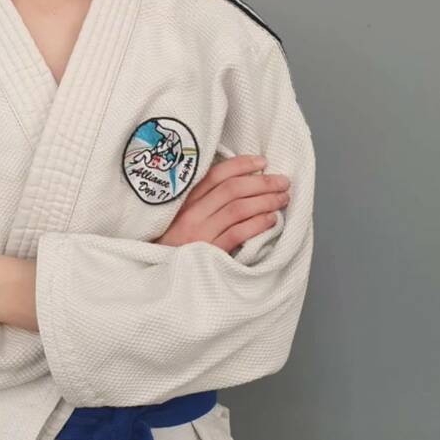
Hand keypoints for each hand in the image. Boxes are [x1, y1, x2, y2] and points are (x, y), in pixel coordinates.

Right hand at [156, 154, 289, 254]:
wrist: (157, 278)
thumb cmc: (174, 245)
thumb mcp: (181, 218)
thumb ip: (203, 202)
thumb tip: (241, 184)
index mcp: (185, 200)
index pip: (216, 174)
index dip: (242, 165)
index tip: (263, 162)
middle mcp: (191, 213)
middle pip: (232, 189)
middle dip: (262, 182)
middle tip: (283, 181)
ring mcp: (199, 233)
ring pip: (238, 209)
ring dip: (265, 201)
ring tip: (283, 199)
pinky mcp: (208, 252)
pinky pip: (237, 233)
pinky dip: (258, 224)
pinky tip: (271, 221)